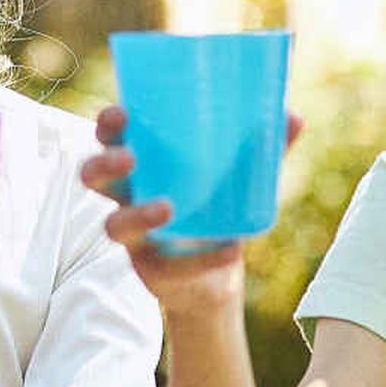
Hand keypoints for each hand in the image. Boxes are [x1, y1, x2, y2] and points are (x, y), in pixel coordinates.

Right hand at [80, 105, 297, 314]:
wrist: (220, 273)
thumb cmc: (220, 208)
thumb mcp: (242, 176)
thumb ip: (264, 148)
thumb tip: (292, 116)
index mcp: (143, 163)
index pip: (110, 136)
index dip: (108, 124)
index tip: (122, 113)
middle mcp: (129, 196)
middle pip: (93, 175)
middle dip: (104, 164)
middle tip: (130, 158)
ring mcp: (135, 235)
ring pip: (112, 224)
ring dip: (137, 215)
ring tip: (168, 208)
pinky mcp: (150, 269)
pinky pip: (163, 267)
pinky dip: (200, 260)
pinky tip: (229, 251)